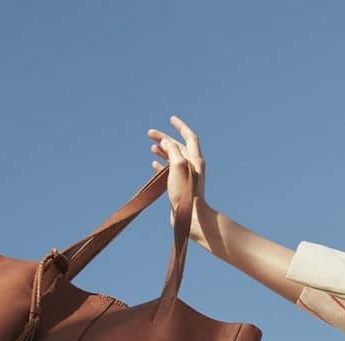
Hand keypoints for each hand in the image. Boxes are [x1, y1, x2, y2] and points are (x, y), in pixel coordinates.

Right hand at [147, 115, 206, 238]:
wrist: (190, 216)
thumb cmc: (186, 192)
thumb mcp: (178, 166)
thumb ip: (173, 151)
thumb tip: (167, 142)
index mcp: (195, 159)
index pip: (189, 137)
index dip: (180, 126)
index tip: (171, 119)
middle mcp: (192, 166)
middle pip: (178, 147)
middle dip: (165, 138)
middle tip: (149, 133)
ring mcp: (186, 176)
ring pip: (173, 158)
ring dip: (163, 151)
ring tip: (152, 147)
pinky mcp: (180, 186)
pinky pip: (170, 171)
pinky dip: (162, 165)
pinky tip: (154, 164)